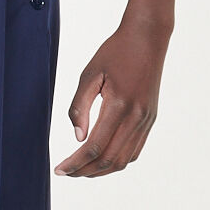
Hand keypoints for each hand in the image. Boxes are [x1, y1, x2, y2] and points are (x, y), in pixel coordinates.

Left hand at [53, 20, 169, 176]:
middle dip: (85, 171)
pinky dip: (117, 161)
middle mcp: (137, 117)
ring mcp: (146, 120)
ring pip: (124, 160)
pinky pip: (134, 150)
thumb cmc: (115, 52)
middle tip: (66, 172)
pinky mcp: (150, 119)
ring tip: (81, 170)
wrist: (148, 37)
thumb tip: (78, 137)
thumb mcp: (89, 74)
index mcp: (119, 106)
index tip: (59, 169)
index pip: (94, 147)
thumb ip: (79, 107)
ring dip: (101, 170)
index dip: (75, 163)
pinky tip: (101, 159)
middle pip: (109, 160)